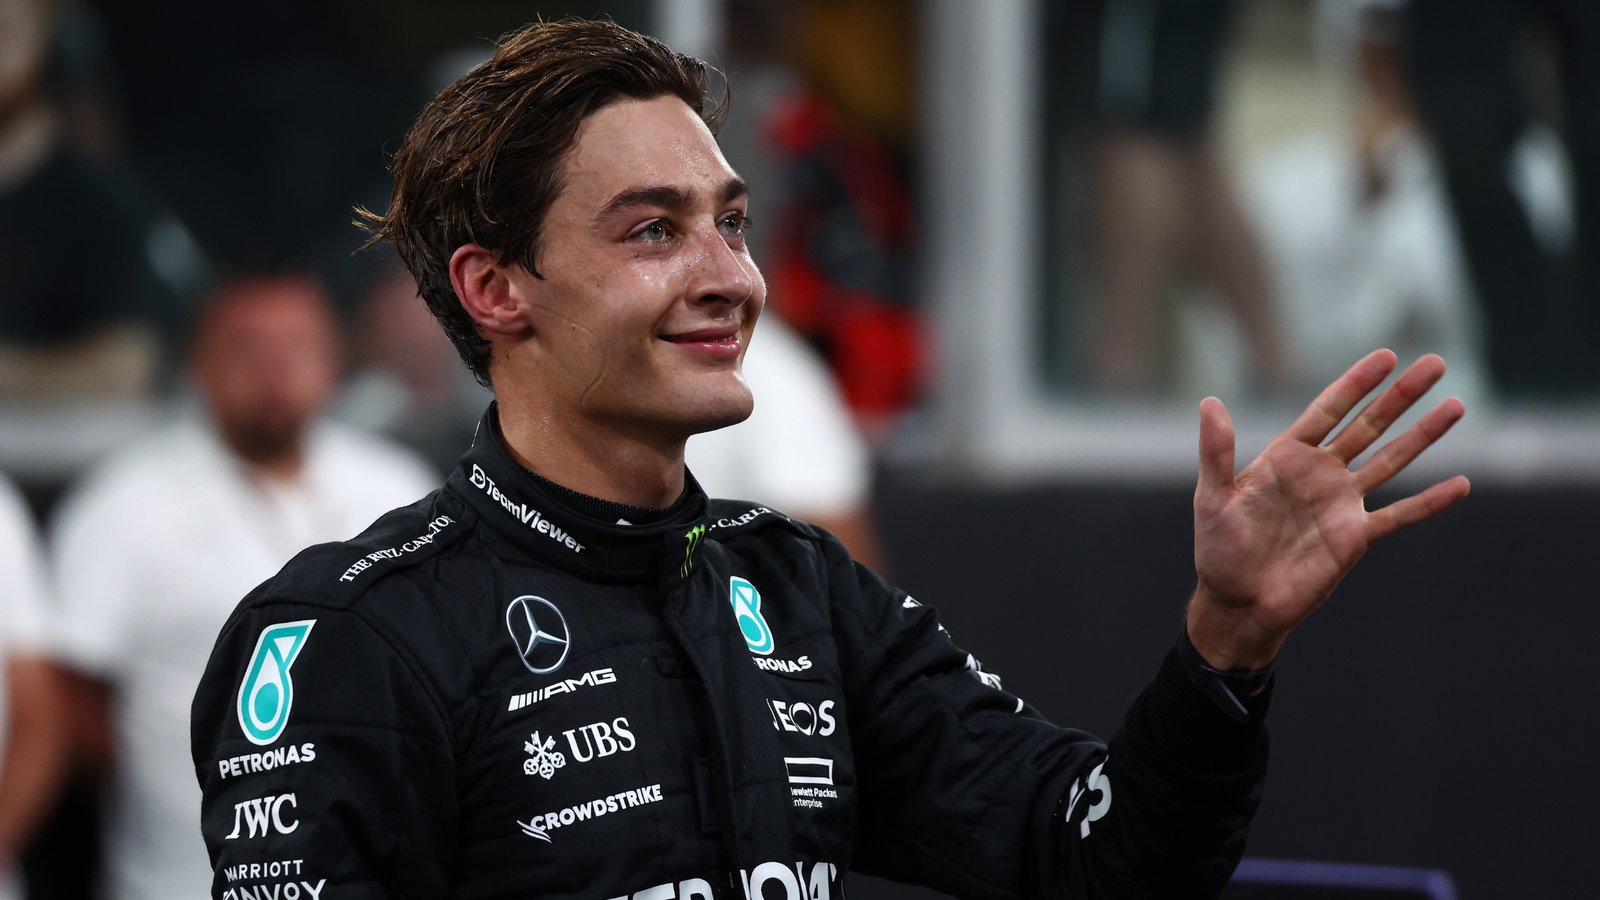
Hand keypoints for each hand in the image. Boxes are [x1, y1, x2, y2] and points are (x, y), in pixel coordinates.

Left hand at [1187, 350, 1469, 669]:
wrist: (1238, 603)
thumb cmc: (1218, 549)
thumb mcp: (1212, 496)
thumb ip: (1216, 451)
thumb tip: (1208, 402)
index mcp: (1287, 457)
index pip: (1329, 410)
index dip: (1357, 383)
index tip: (1387, 356)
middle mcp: (1320, 473)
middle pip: (1369, 426)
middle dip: (1401, 395)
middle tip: (1436, 363)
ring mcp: (1341, 504)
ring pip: (1391, 460)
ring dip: (1424, 435)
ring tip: (1456, 406)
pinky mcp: (1355, 538)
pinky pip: (1399, 515)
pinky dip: (1429, 502)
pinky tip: (1460, 484)